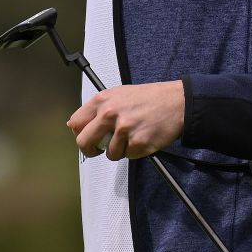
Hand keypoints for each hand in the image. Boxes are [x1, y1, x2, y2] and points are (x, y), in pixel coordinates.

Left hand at [68, 80, 185, 159]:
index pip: (75, 123)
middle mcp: (110, 114)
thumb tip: (73, 125)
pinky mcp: (138, 142)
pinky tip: (144, 137)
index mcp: (102, 100)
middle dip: (91, 150)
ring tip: (133, 136)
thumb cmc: (150, 98)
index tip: (88, 137)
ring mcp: (124, 129)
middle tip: (100, 150)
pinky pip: (128, 156)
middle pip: (84, 142)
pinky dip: (136, 151)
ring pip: (110, 154)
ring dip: (120, 150)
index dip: (80, 134)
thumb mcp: (119, 94)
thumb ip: (98, 108)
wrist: (177, 102)